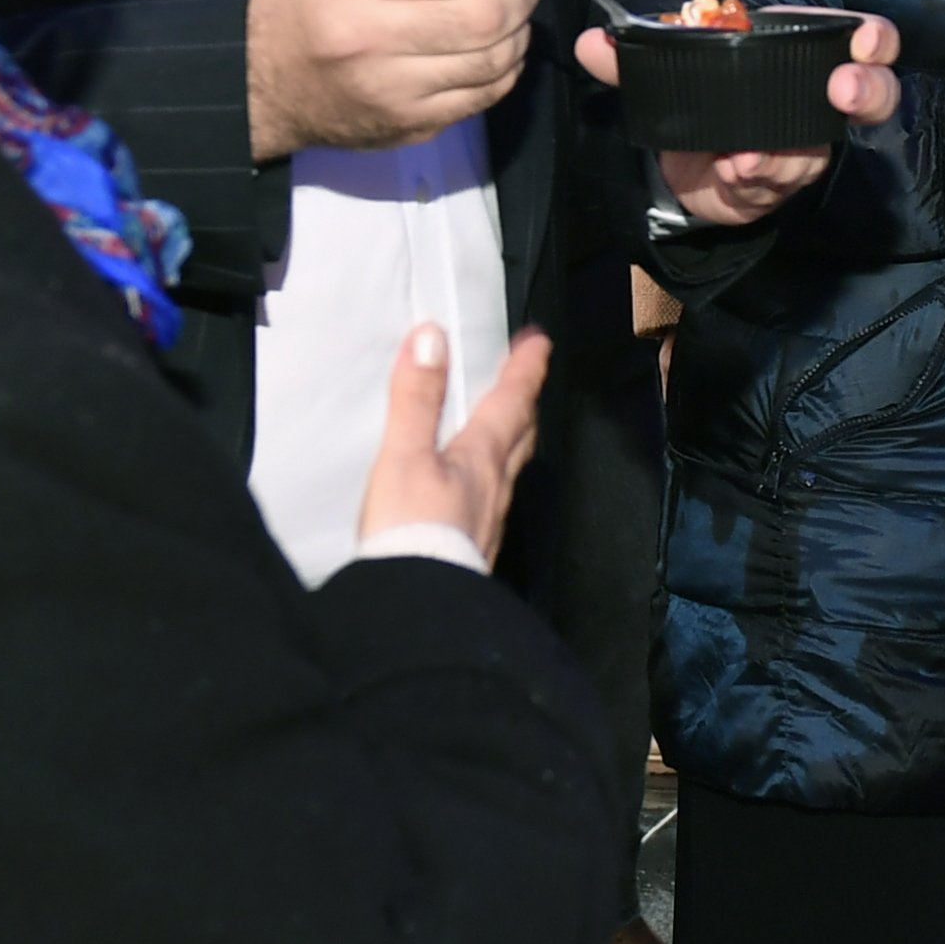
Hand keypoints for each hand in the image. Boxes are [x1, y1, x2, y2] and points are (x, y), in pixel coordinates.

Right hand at [252, 0, 540, 156]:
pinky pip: (481, 97)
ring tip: (513, 10)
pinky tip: (499, 48)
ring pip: (492, 60)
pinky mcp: (407, 126)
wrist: (263, 78)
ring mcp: (390, 89)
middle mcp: (369, 33)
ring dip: (520, 29)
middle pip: (484, 15)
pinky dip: (505, 68)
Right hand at [358, 323, 553, 564]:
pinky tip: (475, 493)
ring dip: (511, 443)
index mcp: (482, 457)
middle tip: (526, 381)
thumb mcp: (405, 455)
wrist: (418, 605)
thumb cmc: (411, 528)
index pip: (511, 403)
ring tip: (505, 430)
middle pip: (520, 437)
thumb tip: (431, 338)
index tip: (539, 343)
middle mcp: (495, 487)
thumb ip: (417, 398)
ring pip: (510, 471)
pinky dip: (490, 482)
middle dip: (524, 404)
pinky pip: (491, 503)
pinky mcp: (474, 549)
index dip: (525, 370)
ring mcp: (488, 521)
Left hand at [579, 13, 904, 228]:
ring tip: (745, 156)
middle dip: (867, 91)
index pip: (865, 40)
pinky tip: (732, 171)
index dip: (874, 40)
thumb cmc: (704, 96)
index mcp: (803, 54)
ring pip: (816, 150)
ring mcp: (804, 149)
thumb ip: (633, 56)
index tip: (863, 43)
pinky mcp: (777, 187)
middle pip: (875, 96)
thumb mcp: (672, 68)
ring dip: (784, 154)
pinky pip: (777, 185)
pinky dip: (753, 178)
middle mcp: (817, 102)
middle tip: (841, 91)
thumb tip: (592, 42)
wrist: (686, 159)